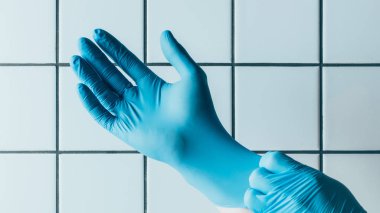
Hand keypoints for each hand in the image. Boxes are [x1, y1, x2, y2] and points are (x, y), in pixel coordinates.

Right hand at [71, 29, 259, 206]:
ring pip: (104, 92)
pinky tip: (81, 86)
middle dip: (96, 59)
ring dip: (89, 76)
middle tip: (81, 42)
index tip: (97, 33)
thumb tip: (164, 32)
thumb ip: (176, 54)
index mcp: (152, 85)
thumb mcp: (191, 75)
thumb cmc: (199, 110)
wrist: (198, 142)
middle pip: (112, 75)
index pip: (127, 62)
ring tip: (76, 58)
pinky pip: (102, 115)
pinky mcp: (125, 130)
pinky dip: (91, 102)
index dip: (112, 48)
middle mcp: (139, 99)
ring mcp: (131, 114)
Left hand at [244, 152, 365, 212]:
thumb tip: (284, 173)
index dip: (268, 164)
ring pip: (250, 196)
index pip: (271, 159)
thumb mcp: (322, 183)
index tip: (270, 169)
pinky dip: (260, 211)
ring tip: (268, 202)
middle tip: (270, 188)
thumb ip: (299, 175)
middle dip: (261, 181)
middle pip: (257, 176)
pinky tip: (270, 211)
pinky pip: (255, 212)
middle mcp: (286, 190)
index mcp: (300, 176)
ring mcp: (277, 207)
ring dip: (256, 198)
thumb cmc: (339, 209)